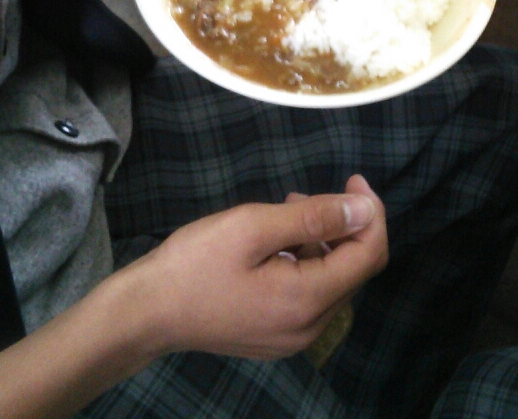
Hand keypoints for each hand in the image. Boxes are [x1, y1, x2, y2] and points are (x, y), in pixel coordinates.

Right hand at [126, 176, 387, 360]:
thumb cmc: (195, 264)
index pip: (369, 255)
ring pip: (331, 282)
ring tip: (287, 210)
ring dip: (322, 242)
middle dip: (345, 226)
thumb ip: (314, 217)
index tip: (354, 179)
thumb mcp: (253, 226)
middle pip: (354, 271)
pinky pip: (309, 296)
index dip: (371, 213)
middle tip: (308, 193)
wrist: (146, 312)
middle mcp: (310, 327)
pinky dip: (304, 262)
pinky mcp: (274, 337)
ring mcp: (292, 338)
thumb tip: (364, 208)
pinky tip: (275, 243)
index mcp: (309, 300)